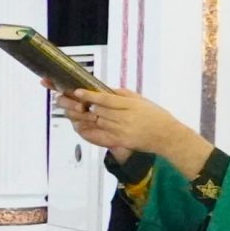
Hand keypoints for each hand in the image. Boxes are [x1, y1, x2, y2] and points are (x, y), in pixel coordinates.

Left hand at [52, 84, 212, 172]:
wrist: (166, 136)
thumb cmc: (155, 115)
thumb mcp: (141, 100)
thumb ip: (122, 95)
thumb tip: (105, 89)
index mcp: (129, 105)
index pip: (106, 99)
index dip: (90, 96)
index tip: (77, 91)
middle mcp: (123, 118)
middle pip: (97, 111)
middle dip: (79, 105)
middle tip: (63, 99)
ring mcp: (120, 130)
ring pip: (96, 122)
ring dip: (81, 116)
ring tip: (68, 109)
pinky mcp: (119, 141)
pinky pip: (99, 136)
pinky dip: (87, 130)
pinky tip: (78, 125)